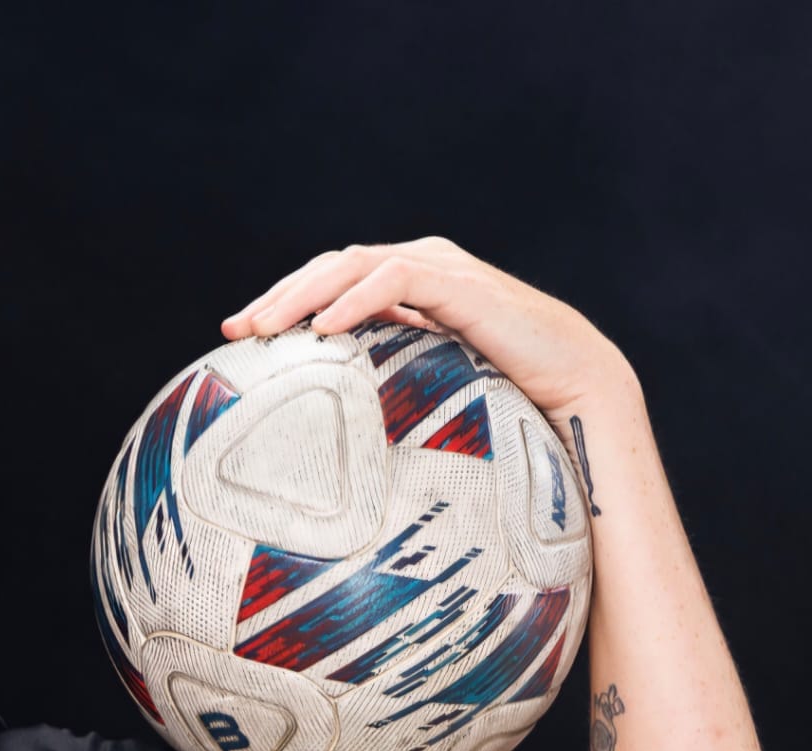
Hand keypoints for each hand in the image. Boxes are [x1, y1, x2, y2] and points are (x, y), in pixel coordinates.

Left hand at [218, 237, 638, 423]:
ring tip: (266, 328)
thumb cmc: (504, 390)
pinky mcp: (463, 284)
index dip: (281, 301)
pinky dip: (355, 300)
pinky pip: (396, 280)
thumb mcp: (426, 380)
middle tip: (236, 329)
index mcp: (406, 283)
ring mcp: (442, 268)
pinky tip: (324, 329)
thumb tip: (331, 423)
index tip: (235, 334)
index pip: (328, 281)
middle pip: (330, 267)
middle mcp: (419, 264)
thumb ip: (384, 375)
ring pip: (353, 266)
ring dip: (303, 294)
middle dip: (279, 296)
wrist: (577, 385)